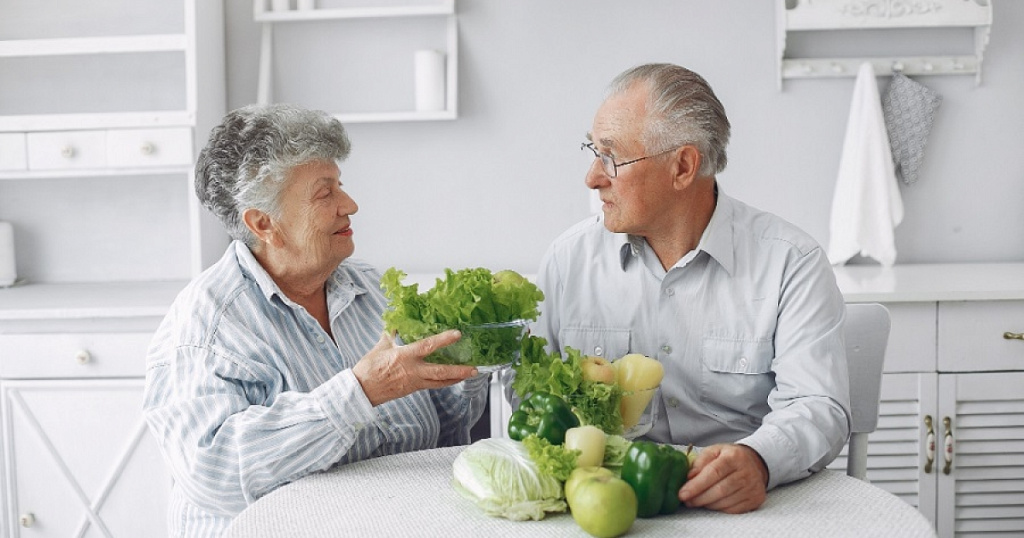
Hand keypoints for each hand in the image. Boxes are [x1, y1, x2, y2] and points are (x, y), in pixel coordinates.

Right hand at [352, 330, 477, 405]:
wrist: (361, 390)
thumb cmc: (369, 368)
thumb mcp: (380, 346)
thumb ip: (391, 333)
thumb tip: (396, 322)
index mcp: (404, 356)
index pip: (428, 346)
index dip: (444, 340)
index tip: (457, 334)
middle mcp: (413, 371)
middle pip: (441, 371)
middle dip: (460, 370)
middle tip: (475, 368)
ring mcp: (414, 382)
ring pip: (440, 382)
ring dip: (456, 378)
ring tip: (469, 374)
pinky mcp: (413, 389)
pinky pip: (433, 386)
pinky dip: (444, 382)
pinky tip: (451, 380)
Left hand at [677, 443, 767, 513]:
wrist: (754, 463)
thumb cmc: (728, 457)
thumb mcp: (713, 452)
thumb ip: (699, 463)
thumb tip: (688, 478)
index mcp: (734, 456)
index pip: (714, 473)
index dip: (696, 485)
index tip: (682, 493)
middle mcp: (746, 472)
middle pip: (720, 490)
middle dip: (699, 498)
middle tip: (686, 500)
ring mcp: (752, 487)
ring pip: (725, 502)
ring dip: (706, 504)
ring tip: (696, 501)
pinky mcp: (755, 499)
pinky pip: (732, 510)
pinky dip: (718, 508)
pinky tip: (710, 503)